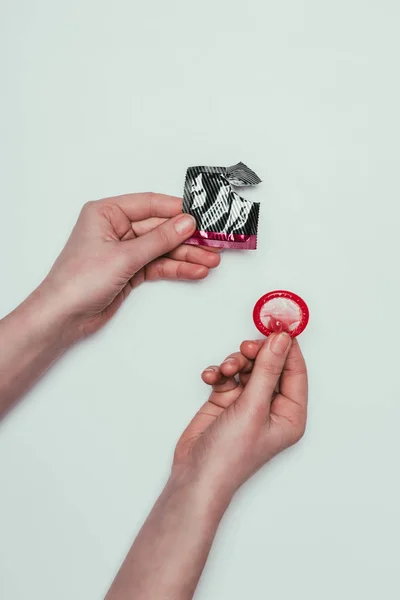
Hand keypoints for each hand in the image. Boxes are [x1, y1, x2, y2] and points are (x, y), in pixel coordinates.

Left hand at [42, 193, 219, 337]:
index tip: (202, 215)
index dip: (177, 210)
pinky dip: (177, 268)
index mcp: (106, 212)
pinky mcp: (130, 271)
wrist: (64, 317)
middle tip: (213, 242)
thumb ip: (158, 239)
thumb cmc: (78, 281)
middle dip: (187, 237)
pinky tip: (195, 270)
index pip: (149, 204)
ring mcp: (125, 250)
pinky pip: (159, 265)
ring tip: (211, 260)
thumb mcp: (123, 256)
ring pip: (162, 249)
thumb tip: (186, 223)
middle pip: (160, 228)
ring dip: (187, 255)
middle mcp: (116, 228)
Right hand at [174, 333, 307, 495]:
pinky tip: (211, 378)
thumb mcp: (253, 408)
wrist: (195, 474)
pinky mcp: (227, 400)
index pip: (295, 370)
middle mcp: (271, 406)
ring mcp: (248, 403)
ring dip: (234, 363)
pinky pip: (227, 375)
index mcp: (290, 413)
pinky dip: (219, 373)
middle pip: (270, 364)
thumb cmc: (230, 456)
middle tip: (245, 349)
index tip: (277, 325)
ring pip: (247, 366)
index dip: (287, 347)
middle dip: (255, 354)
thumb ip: (267, 370)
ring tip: (225, 372)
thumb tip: (281, 340)